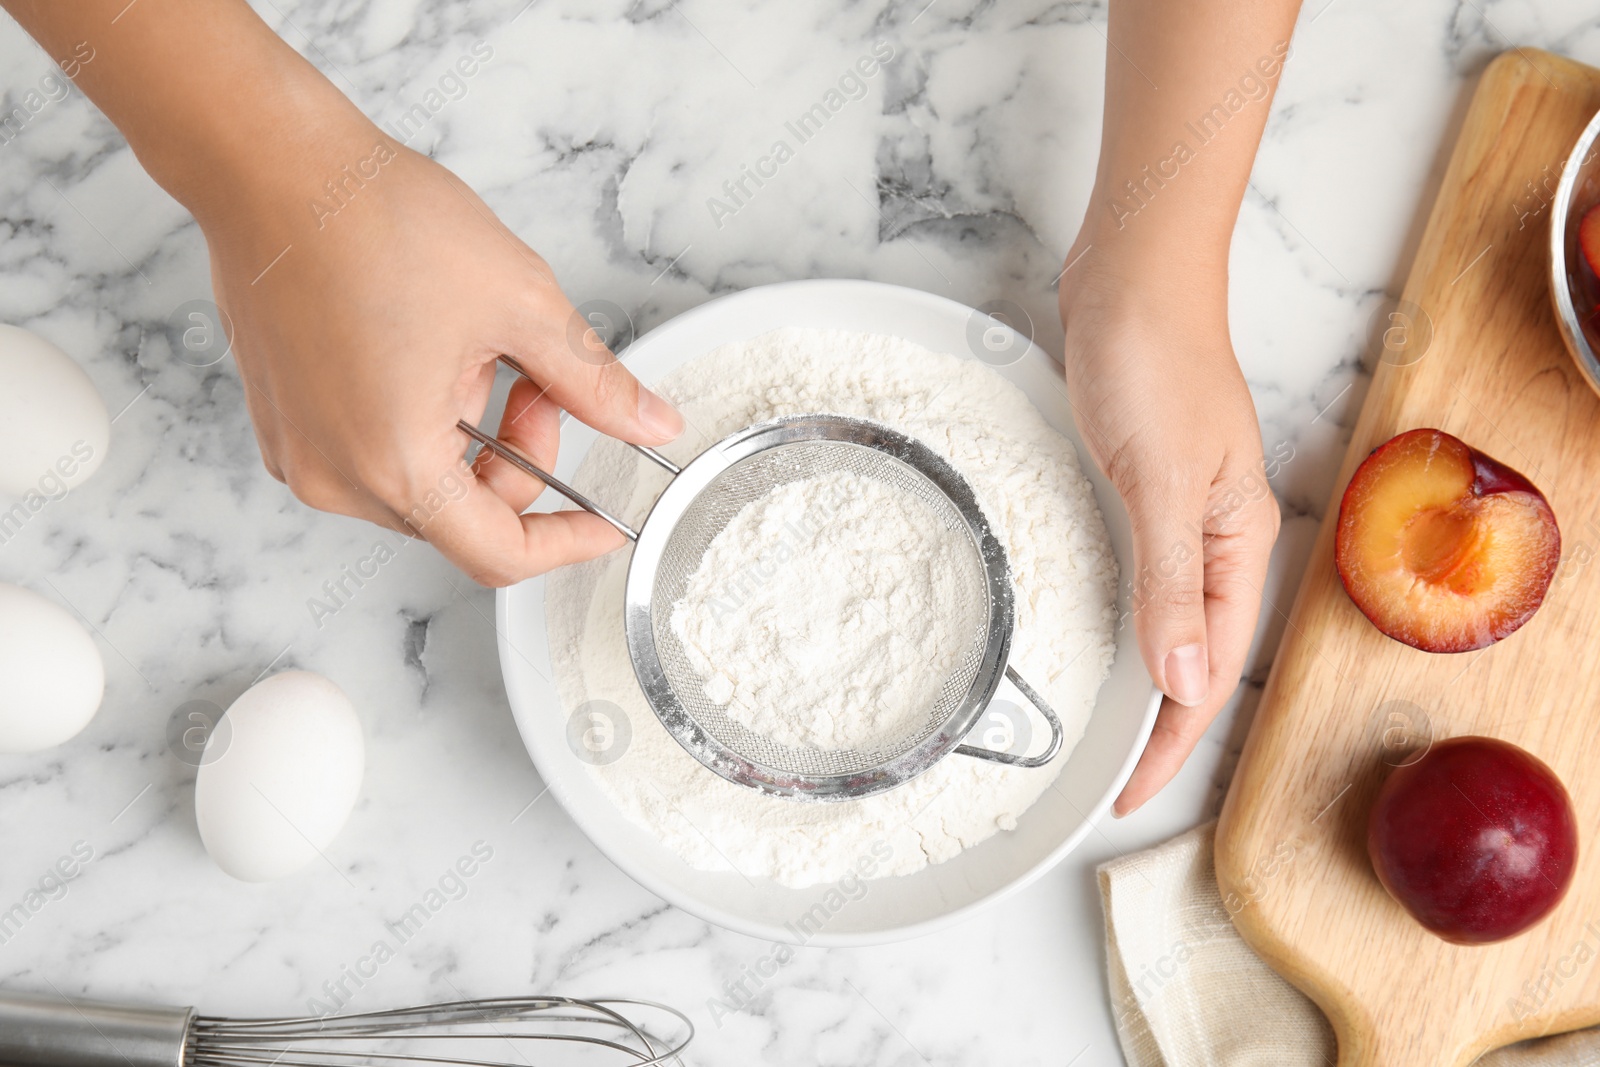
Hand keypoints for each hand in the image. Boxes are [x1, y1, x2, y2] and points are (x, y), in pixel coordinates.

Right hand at [191, 96, 681, 586]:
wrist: (272, 165)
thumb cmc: (372, 221)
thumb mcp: (521, 305)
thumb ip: (594, 383)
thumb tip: (647, 422)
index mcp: (394, 464)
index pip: (498, 554)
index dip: (564, 543)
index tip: (600, 523)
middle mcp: (334, 476)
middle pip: (461, 518)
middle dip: (519, 459)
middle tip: (538, 380)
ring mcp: (300, 452)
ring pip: (422, 485)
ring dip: (471, 436)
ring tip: (475, 348)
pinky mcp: (284, 423)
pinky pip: (374, 453)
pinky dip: (421, 422)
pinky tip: (428, 350)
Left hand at [1059, 246, 1279, 815]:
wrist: (1131, 272)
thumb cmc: (1155, 358)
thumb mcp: (1163, 480)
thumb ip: (1174, 583)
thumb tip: (1185, 682)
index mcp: (1238, 544)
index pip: (1209, 672)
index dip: (1171, 744)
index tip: (1126, 797)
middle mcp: (1215, 540)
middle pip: (1192, 659)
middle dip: (1158, 729)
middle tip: (1105, 785)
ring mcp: (1178, 515)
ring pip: (1164, 624)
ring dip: (1138, 681)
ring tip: (1097, 738)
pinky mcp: (1139, 490)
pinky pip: (1134, 579)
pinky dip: (1115, 623)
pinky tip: (1086, 641)